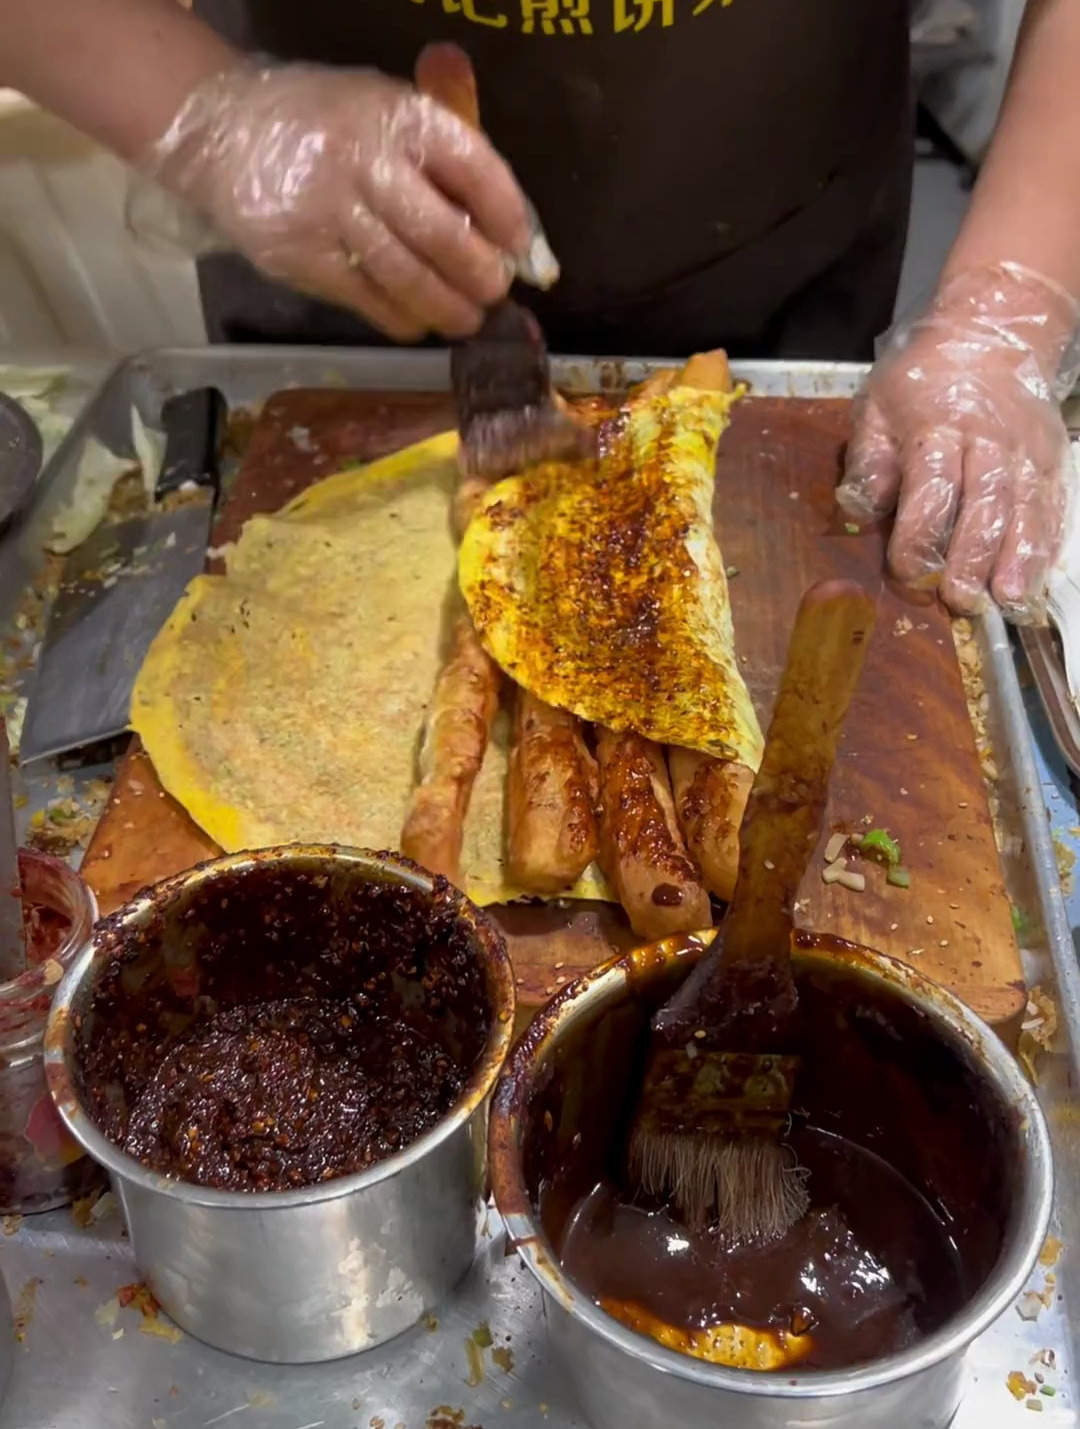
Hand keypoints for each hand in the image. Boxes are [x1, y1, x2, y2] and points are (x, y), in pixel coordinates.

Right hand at [141, 63, 542, 340]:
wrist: (223, 133)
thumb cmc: (325, 127)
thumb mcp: (383, 109)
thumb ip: (442, 157)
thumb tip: (510, 229)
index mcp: (396, 115)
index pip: (474, 167)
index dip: (507, 214)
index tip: (520, 247)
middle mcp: (363, 160)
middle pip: (443, 234)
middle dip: (481, 275)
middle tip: (494, 293)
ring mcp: (328, 211)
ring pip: (407, 277)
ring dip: (448, 308)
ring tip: (466, 320)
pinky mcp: (301, 256)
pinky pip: (367, 300)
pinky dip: (402, 318)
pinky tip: (417, 321)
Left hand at [838, 264, 1079, 621]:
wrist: (991, 333)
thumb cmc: (921, 379)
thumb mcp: (877, 407)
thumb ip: (869, 461)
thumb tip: (862, 511)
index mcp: (937, 427)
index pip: (931, 489)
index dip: (919, 536)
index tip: (907, 572)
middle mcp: (988, 440)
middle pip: (984, 503)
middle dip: (972, 556)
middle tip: (961, 599)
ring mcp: (1025, 450)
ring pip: (1025, 508)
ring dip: (1018, 557)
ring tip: (1007, 599)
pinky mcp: (1051, 458)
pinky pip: (1052, 505)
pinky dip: (1045, 543)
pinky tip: (1034, 578)